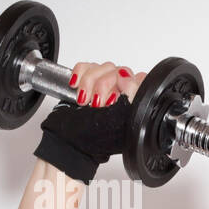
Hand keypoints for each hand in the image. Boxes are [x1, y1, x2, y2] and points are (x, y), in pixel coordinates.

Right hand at [33, 61, 146, 183]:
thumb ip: (131, 97)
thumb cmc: (95, 138)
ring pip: (102, 67)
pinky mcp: (86, 81)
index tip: (113, 99)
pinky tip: (75, 86)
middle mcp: (121, 92)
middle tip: (96, 103)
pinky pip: (85, 66)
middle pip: (117, 71)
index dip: (125, 85)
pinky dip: (79, 74)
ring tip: (84, 101)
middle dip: (104, 86)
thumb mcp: (120, 120)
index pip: (138, 79)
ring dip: (89, 83)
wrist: (70, 142)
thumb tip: (128, 77)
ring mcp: (103, 86)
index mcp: (134, 102)